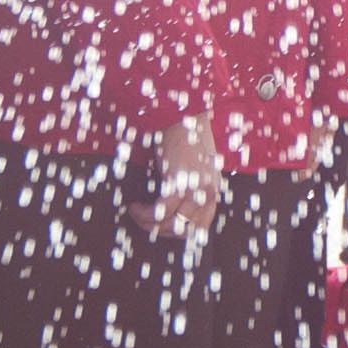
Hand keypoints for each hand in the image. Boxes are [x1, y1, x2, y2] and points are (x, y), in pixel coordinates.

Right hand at [148, 115, 225, 237]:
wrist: (181, 115)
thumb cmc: (183, 138)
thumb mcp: (192, 168)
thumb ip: (188, 188)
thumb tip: (168, 210)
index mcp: (212, 191)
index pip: (200, 228)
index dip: (176, 232)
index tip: (159, 226)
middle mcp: (209, 192)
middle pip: (184, 230)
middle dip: (160, 231)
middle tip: (143, 221)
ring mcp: (197, 187)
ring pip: (171, 223)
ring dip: (148, 223)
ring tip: (136, 213)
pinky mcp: (181, 180)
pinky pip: (161, 209)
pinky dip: (145, 213)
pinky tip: (135, 206)